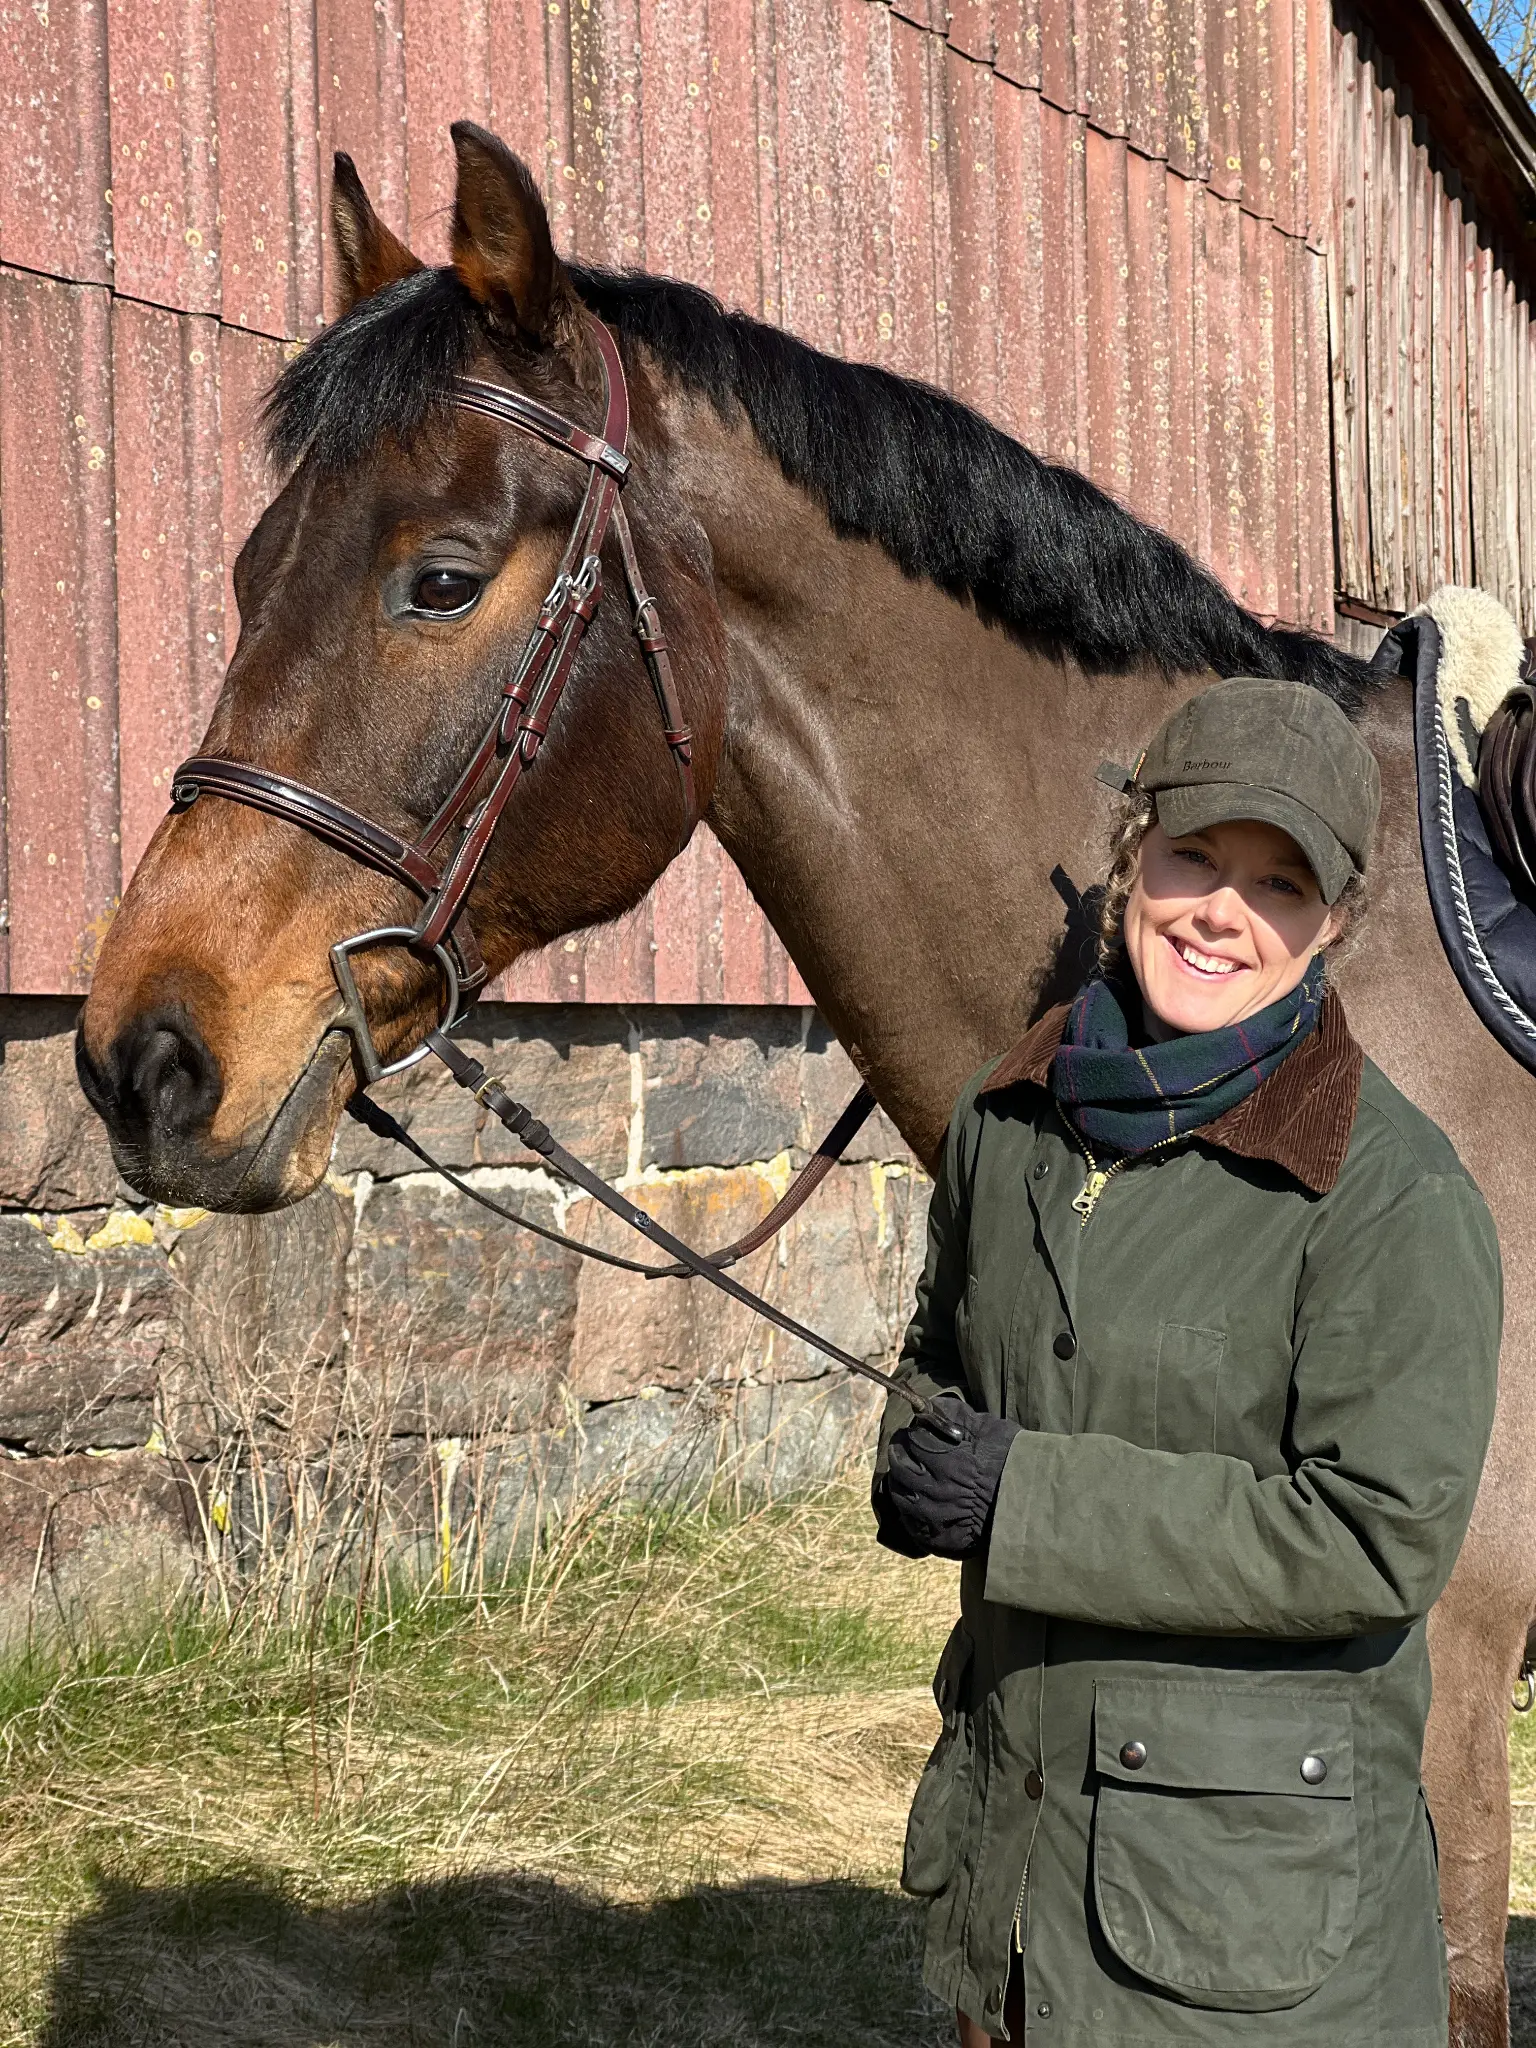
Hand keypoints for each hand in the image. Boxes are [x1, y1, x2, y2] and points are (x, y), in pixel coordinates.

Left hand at [881, 1394, 1020, 1560]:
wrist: (1031, 1504)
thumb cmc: (1012, 1463)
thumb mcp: (989, 1429)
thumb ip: (957, 1415)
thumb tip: (932, 1406)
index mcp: (942, 1459)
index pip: (909, 1442)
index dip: (909, 1436)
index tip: (911, 1435)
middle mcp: (932, 1489)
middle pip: (898, 1469)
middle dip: (899, 1457)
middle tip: (904, 1453)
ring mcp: (933, 1517)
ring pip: (900, 1498)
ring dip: (900, 1485)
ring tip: (908, 1479)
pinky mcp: (938, 1540)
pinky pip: (912, 1527)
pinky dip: (910, 1514)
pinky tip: (919, 1506)